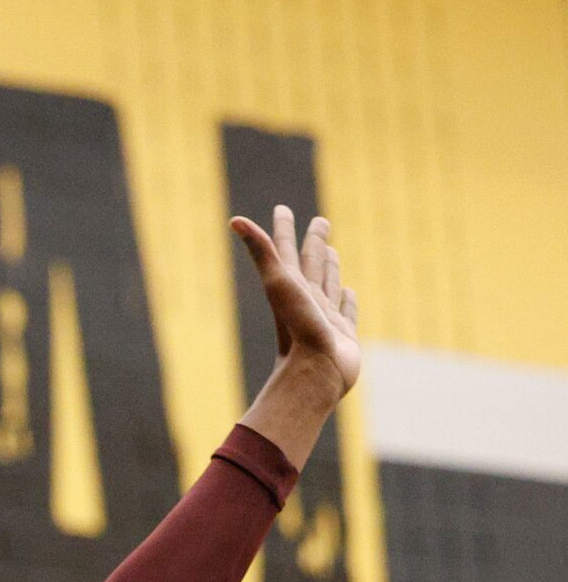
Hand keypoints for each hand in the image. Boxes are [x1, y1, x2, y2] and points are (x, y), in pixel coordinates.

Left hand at [232, 205, 359, 402]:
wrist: (314, 373)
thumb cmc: (296, 328)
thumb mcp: (277, 283)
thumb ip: (261, 251)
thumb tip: (233, 219)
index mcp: (289, 286)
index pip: (283, 250)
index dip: (283, 228)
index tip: (281, 209)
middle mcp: (306, 299)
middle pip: (311, 263)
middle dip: (314, 242)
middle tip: (321, 221)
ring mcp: (324, 317)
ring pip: (328, 284)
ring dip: (330, 267)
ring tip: (332, 252)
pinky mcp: (343, 334)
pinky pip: (346, 311)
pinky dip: (347, 299)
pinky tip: (348, 291)